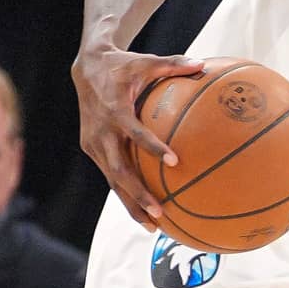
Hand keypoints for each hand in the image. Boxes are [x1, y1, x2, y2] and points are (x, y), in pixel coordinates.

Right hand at [72, 43, 206, 229]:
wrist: (85, 68)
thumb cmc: (122, 65)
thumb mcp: (146, 61)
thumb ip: (173, 64)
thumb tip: (203, 64)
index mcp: (114, 110)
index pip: (134, 132)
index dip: (152, 147)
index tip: (174, 161)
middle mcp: (100, 131)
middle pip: (118, 170)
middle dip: (138, 195)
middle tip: (160, 213)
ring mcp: (93, 143)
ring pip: (113, 180)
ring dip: (131, 204)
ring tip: (153, 226)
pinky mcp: (91, 149)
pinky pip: (110, 175)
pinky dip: (125, 194)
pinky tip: (144, 212)